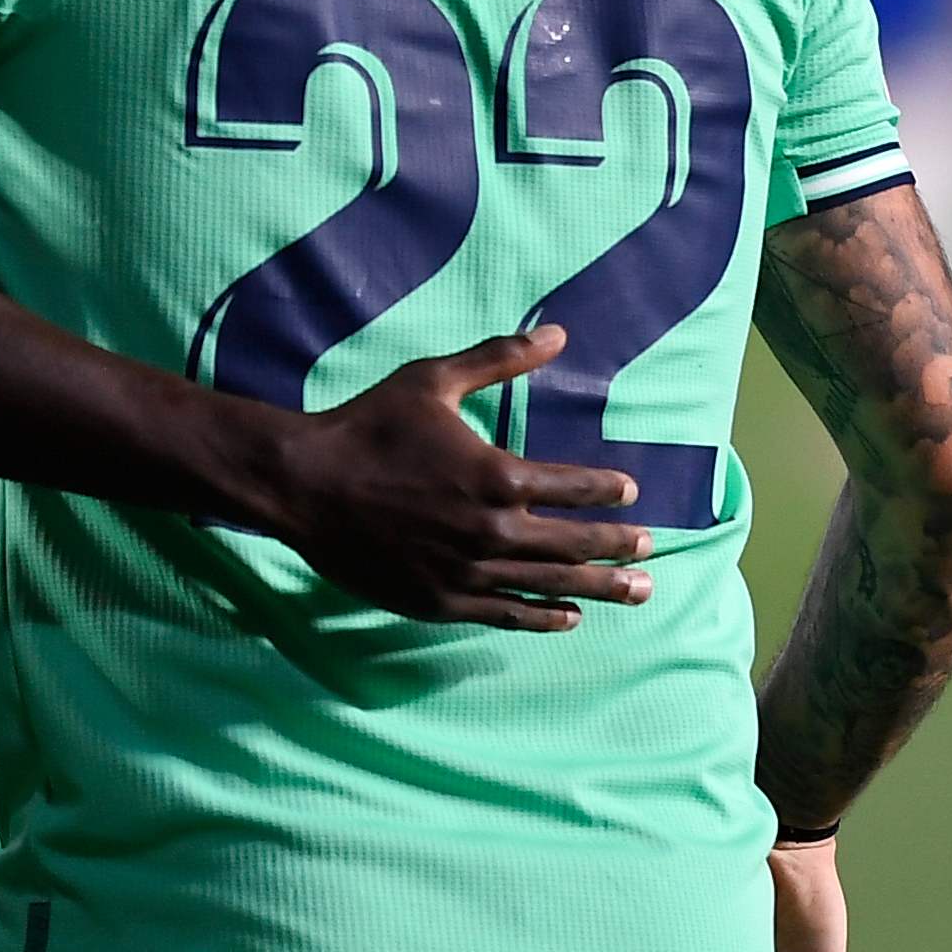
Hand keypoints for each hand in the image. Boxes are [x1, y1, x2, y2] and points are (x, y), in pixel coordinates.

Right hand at [244, 324, 651, 629]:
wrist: (301, 484)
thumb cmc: (366, 427)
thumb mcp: (431, 381)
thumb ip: (498, 359)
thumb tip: (557, 334)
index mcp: (497, 475)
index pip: (576, 488)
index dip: (609, 490)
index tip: (629, 492)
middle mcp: (493, 530)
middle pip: (576, 543)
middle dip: (620, 547)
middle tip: (651, 550)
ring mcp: (468, 571)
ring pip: (551, 584)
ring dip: (600, 588)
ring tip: (639, 592)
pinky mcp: (441, 600)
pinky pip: (507, 613)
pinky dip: (544, 617)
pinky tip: (569, 616)